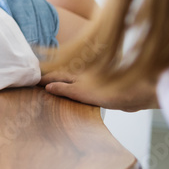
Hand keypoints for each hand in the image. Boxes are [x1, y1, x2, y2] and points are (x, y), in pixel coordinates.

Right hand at [39, 69, 156, 111]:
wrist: (139, 93)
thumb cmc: (112, 91)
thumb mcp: (83, 93)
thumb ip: (65, 89)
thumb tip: (47, 87)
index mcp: (75, 74)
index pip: (52, 76)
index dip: (41, 79)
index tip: (29, 81)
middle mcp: (81, 75)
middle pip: (60, 77)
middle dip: (48, 80)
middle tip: (35, 84)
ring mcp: (90, 81)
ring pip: (69, 81)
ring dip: (59, 83)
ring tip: (48, 88)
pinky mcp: (99, 89)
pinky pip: (79, 87)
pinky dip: (70, 88)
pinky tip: (71, 94)